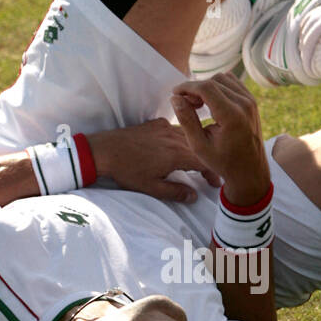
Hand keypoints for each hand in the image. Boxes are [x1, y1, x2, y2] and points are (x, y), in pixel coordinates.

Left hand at [87, 119, 219, 202]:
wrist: (105, 150)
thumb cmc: (127, 170)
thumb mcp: (151, 187)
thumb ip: (175, 192)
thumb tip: (193, 196)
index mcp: (177, 154)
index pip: (204, 161)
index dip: (212, 172)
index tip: (215, 183)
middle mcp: (174, 138)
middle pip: (199, 147)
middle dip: (207, 161)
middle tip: (210, 175)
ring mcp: (164, 128)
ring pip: (189, 136)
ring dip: (195, 148)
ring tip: (198, 159)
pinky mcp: (155, 124)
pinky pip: (176, 128)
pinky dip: (182, 137)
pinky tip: (179, 145)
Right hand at [171, 72, 270, 206]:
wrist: (249, 171)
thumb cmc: (223, 162)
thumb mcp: (199, 146)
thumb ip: (186, 119)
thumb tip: (175, 97)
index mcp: (232, 116)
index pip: (206, 88)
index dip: (187, 87)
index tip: (175, 93)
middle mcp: (244, 104)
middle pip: (214, 81)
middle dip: (195, 88)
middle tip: (185, 103)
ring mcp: (251, 102)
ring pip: (223, 79)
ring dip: (207, 87)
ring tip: (197, 104)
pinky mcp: (252, 102)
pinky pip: (233, 83)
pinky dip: (219, 88)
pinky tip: (210, 103)